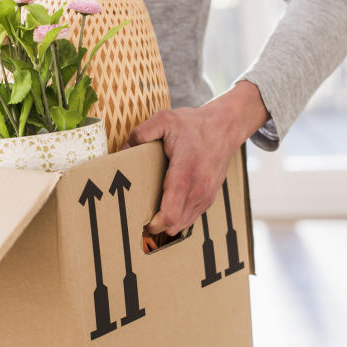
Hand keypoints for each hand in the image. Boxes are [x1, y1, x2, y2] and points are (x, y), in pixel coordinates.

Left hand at [127, 81, 268, 236]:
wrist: (225, 126)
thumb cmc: (194, 124)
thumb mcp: (165, 120)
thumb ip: (140, 134)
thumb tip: (120, 151)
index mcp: (185, 173)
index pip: (171, 213)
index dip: (154, 224)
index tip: (141, 220)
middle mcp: (198, 189)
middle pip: (175, 225)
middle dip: (156, 226)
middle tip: (140, 216)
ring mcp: (206, 195)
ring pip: (184, 225)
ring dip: (168, 224)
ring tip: (151, 212)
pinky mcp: (210, 197)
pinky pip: (192, 217)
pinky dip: (179, 218)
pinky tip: (167, 206)